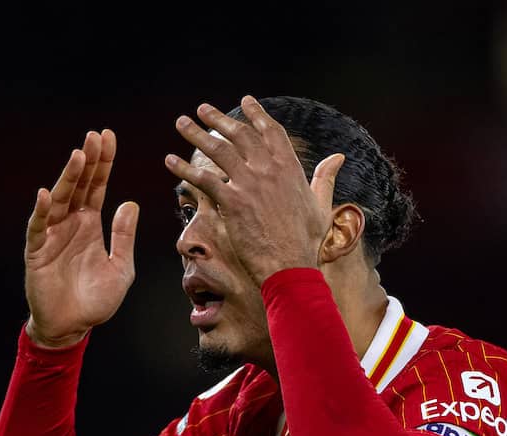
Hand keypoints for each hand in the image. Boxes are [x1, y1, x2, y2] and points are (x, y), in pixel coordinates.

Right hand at [24, 129, 137, 347]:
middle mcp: (70, 225)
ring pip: (60, 200)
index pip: (97, 187)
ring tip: (78, 156)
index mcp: (90, 225)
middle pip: (78, 186)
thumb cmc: (96, 300)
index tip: (109, 138)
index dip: (103, 164)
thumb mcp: (121, 268)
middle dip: (87, 161)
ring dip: (68, 178)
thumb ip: (124, 237)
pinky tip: (47, 194)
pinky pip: (38, 227)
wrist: (73, 327)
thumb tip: (130, 203)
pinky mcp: (37, 252)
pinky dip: (42, 211)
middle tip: (95, 136)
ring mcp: (52, 236)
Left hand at [163, 95, 343, 285]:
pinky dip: (183, 168)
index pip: (270, 131)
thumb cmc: (306, 240)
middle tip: (203, 109)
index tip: (245, 101)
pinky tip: (169, 160)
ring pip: (217, 150)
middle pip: (239, 134)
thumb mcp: (320, 204)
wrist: (290, 265)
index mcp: (290, 167)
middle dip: (219, 118)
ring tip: (181, 124)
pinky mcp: (231, 201)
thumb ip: (324, 177)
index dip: (257, 114)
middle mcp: (268, 168)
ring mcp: (249, 183)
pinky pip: (203, 179)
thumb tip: (337, 157)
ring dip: (196, 134)